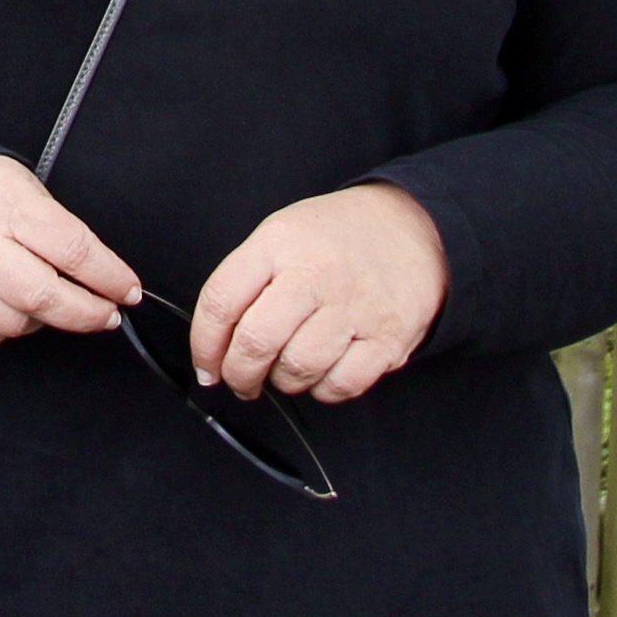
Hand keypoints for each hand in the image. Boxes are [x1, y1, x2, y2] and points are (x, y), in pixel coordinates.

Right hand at [0, 157, 139, 349]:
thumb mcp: (30, 188)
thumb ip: (61, 230)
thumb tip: (103, 272)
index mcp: (10, 208)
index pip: (72, 250)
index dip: (110, 276)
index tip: (129, 289)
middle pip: (41, 297)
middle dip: (86, 313)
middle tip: (108, 313)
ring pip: (12, 322)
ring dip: (45, 322)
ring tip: (58, 306)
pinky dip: (4, 329)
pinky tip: (16, 311)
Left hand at [192, 184, 447, 402]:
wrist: (411, 226)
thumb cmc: (335, 237)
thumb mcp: (282, 234)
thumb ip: (246, 281)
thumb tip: (215, 345)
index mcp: (280, 243)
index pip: (221, 301)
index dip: (204, 345)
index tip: (207, 366)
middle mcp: (317, 273)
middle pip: (257, 341)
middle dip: (239, 374)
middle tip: (241, 380)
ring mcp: (356, 307)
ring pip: (298, 368)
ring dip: (282, 383)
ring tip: (286, 370)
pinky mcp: (388, 337)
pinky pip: (342, 384)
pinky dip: (323, 390)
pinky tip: (322, 374)